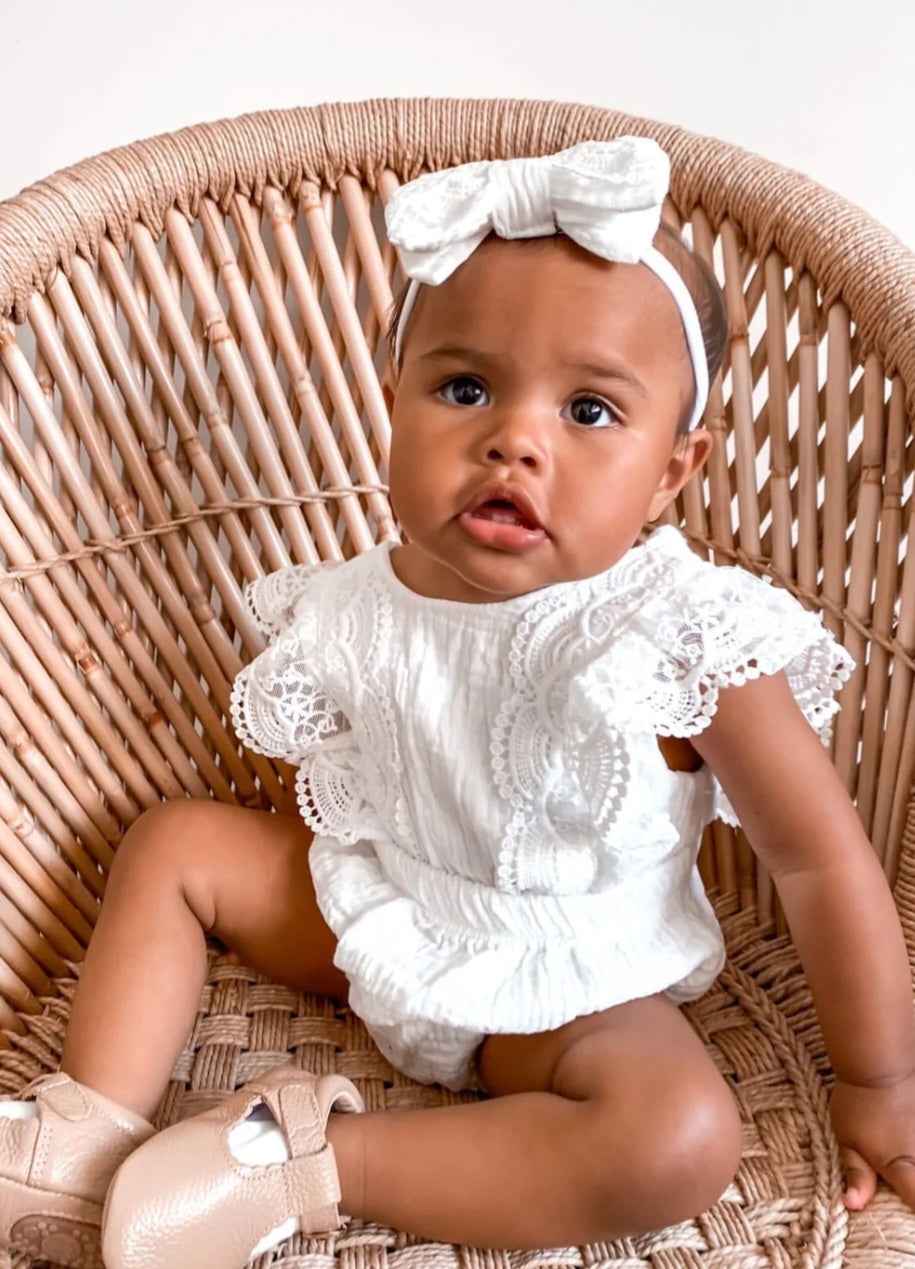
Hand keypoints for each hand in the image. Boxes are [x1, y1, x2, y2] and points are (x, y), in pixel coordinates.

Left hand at [830, 1073, 914, 1208]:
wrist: (880, 1060)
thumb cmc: (858, 1100)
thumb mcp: (847, 1138)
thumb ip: (855, 1172)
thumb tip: (852, 1205)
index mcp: (901, 1166)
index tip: (908, 1206)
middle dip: (914, 1186)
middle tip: (903, 1176)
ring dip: (914, 1164)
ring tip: (904, 1154)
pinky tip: (910, 1133)